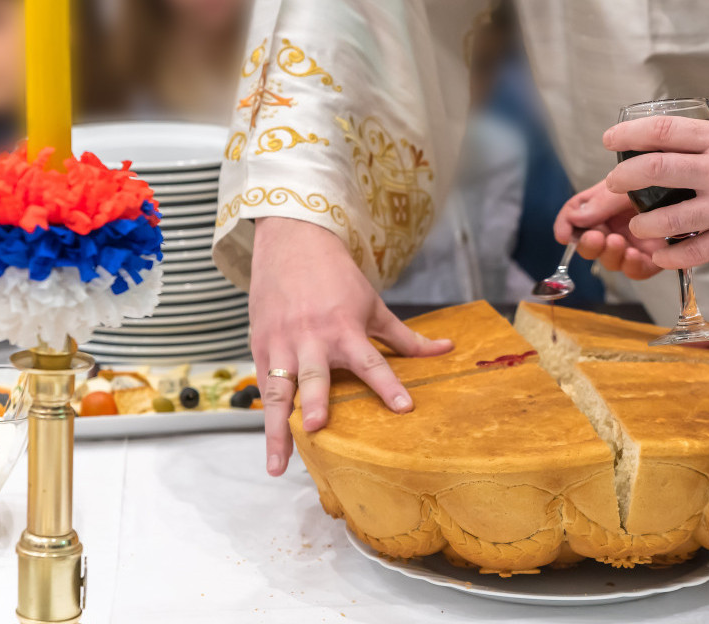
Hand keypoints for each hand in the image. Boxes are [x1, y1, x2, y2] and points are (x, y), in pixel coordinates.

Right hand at [249, 217, 452, 475]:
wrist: (293, 243)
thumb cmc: (338, 278)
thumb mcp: (374, 305)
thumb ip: (406, 337)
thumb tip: (448, 350)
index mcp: (345, 329)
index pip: (371, 361)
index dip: (388, 385)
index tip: (404, 408)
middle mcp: (311, 339)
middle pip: (312, 376)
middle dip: (314, 403)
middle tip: (316, 428)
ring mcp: (281, 344)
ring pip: (277, 391)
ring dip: (275, 429)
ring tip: (277, 464)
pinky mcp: (259, 346)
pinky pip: (264, 385)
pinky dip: (266, 414)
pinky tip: (271, 444)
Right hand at [553, 180, 666, 279]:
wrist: (697, 185)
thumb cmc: (663, 178)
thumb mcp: (628, 185)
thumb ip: (602, 202)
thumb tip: (574, 218)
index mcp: (605, 205)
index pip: (576, 217)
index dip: (566, 226)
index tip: (563, 234)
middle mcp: (616, 225)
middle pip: (590, 243)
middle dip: (589, 243)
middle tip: (596, 236)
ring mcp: (634, 242)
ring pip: (610, 259)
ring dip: (609, 254)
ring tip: (617, 243)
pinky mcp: (654, 258)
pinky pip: (636, 270)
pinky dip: (632, 265)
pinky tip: (635, 256)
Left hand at [603, 118, 708, 268]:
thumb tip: (701, 146)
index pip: (664, 131)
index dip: (630, 134)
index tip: (611, 140)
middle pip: (654, 171)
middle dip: (624, 179)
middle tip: (614, 184)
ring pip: (667, 218)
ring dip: (643, 224)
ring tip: (638, 226)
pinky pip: (695, 252)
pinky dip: (672, 256)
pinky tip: (662, 256)